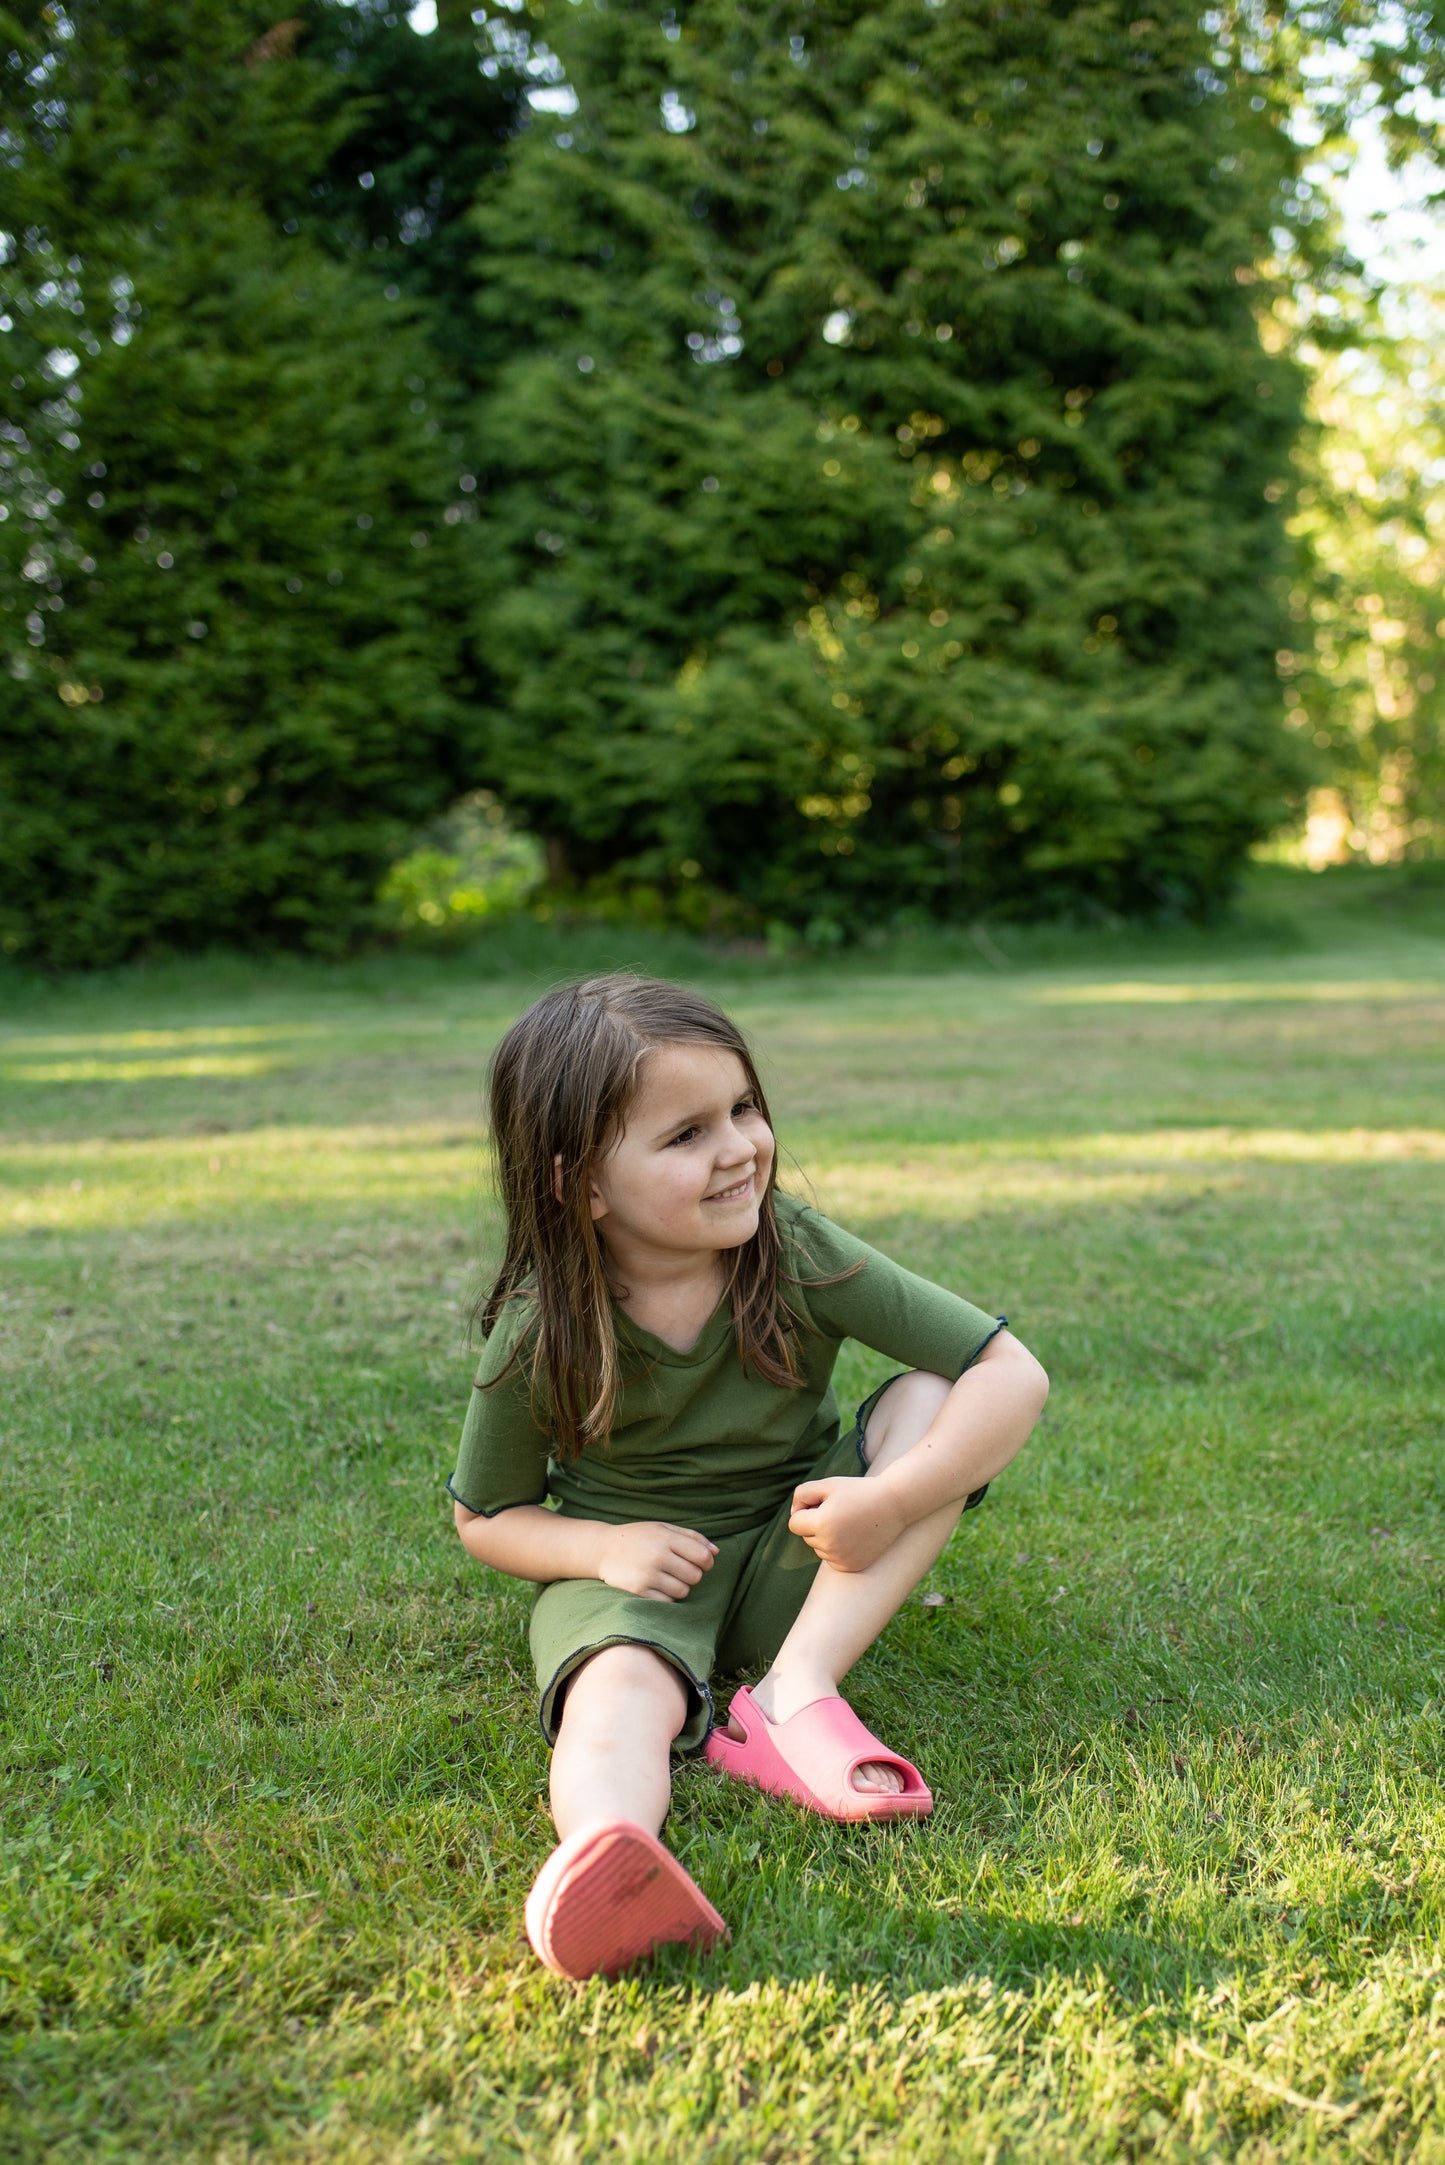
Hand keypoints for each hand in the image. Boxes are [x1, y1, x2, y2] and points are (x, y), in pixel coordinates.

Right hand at [596, 1521, 717, 1601]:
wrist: (603, 1549)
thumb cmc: (639, 1538)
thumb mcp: (664, 1529)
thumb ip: (692, 1538)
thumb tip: (716, 1553)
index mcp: (666, 1538)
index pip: (703, 1556)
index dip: (707, 1562)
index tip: (700, 1563)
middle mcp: (658, 1556)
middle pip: (695, 1576)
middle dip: (692, 1575)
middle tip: (678, 1570)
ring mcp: (647, 1575)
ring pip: (682, 1591)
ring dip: (679, 1587)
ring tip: (665, 1577)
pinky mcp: (638, 1591)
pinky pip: (667, 1602)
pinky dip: (665, 1596)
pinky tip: (655, 1586)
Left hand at [788, 1477, 906, 1573]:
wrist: (894, 1505)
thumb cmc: (858, 1491)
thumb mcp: (827, 1484)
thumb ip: (802, 1495)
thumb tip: (794, 1515)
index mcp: (821, 1524)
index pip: (794, 1524)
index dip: (805, 1511)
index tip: (822, 1503)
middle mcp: (829, 1545)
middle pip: (806, 1537)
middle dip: (816, 1524)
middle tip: (840, 1511)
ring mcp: (841, 1559)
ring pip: (819, 1549)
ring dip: (826, 1537)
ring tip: (848, 1522)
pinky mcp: (851, 1567)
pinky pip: (832, 1559)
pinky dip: (838, 1549)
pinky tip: (854, 1536)